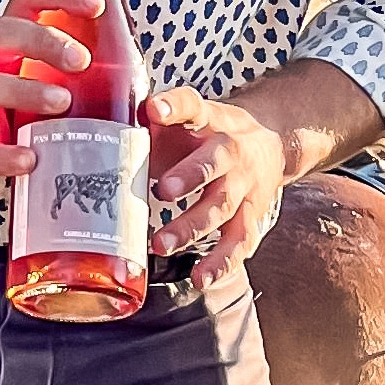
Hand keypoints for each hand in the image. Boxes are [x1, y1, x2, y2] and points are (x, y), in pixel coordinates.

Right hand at [0, 0, 108, 189]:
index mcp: (10, 37)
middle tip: (82, 60)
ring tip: (62, 103)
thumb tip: (133, 60)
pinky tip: (29, 159)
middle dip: (44, 41)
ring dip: (27, 92)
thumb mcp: (30, 64)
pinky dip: (6, 155)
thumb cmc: (7, 95)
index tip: (96, 5)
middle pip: (4, 33)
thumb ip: (68, 57)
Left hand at [141, 84, 286, 277]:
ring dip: (193, 227)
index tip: (154, 110)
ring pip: (223, 208)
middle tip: (162, 190)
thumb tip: (111, 122)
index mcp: (212, 121)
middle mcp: (233, 153)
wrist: (273, 146)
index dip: (175, 107)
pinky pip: (240, 242)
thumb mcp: (192, 115)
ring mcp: (245, 186)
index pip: (193, 106)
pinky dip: (222, 263)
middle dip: (189, 177)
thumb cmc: (213, 133)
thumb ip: (157, 119)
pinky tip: (201, 278)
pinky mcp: (252, 217)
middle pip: (214, 164)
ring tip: (162, 245)